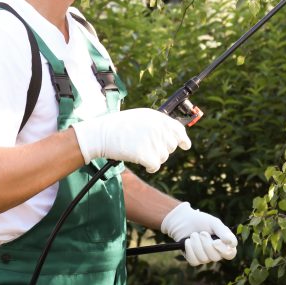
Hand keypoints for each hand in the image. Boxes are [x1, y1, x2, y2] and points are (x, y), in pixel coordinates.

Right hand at [71, 108, 190, 172]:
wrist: (101, 134)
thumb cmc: (117, 126)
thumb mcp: (140, 118)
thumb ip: (157, 124)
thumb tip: (173, 135)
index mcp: (157, 117)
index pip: (178, 129)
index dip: (183, 139)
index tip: (185, 145)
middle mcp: (158, 128)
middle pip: (171, 146)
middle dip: (161, 149)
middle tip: (146, 147)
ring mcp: (153, 141)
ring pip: (163, 157)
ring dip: (153, 158)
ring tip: (138, 151)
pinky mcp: (147, 155)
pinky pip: (156, 166)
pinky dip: (150, 167)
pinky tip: (142, 163)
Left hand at [161, 202, 237, 265]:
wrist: (183, 220)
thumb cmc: (201, 221)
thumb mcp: (214, 223)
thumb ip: (223, 232)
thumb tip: (232, 243)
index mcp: (224, 244)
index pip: (230, 254)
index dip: (224, 250)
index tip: (216, 241)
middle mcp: (216, 253)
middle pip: (216, 257)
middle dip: (206, 244)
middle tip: (202, 233)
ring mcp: (205, 257)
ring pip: (204, 259)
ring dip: (197, 245)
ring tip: (193, 235)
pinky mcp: (194, 259)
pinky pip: (194, 260)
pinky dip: (190, 249)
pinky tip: (187, 241)